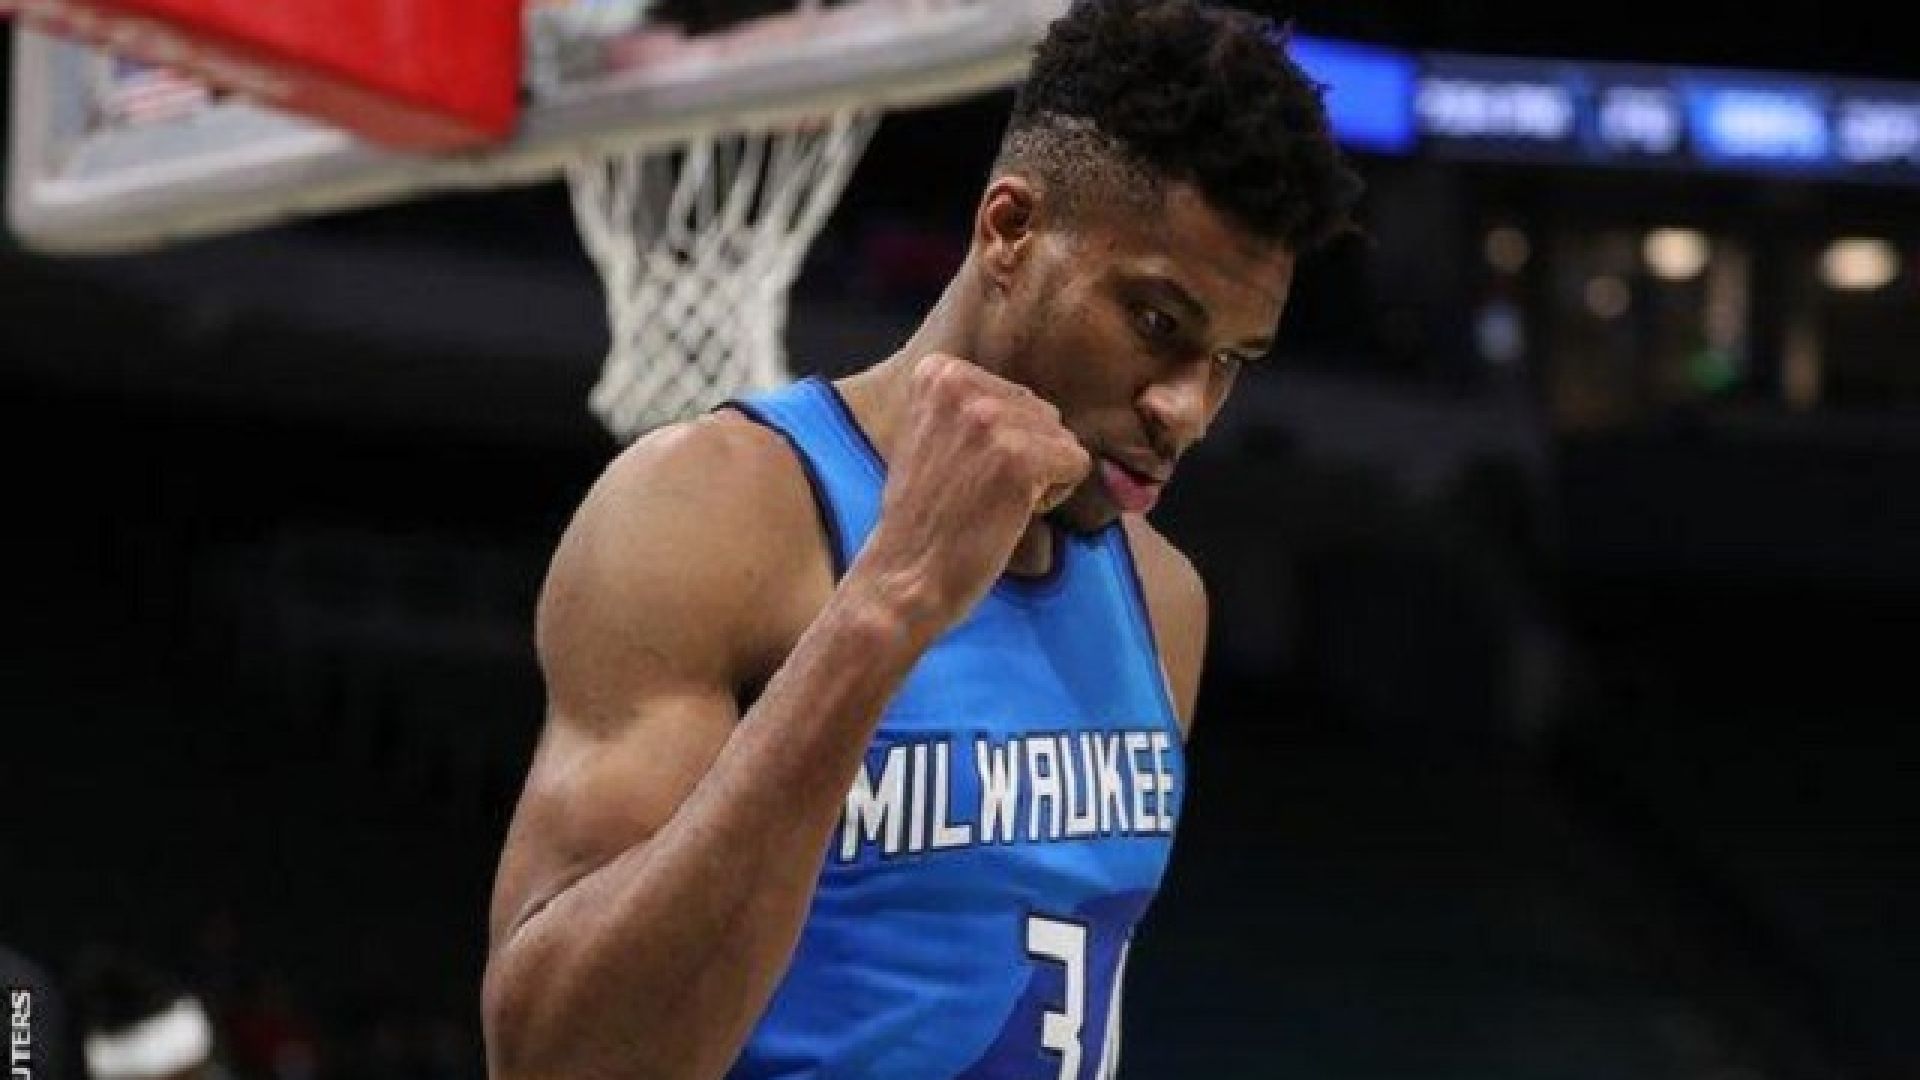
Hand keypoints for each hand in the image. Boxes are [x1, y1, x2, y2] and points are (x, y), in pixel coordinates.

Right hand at [854, 353, 1090, 632]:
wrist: (903, 576)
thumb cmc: (922, 517)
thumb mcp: (931, 434)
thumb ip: (971, 407)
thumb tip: (1031, 402)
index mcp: (938, 371)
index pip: (1015, 395)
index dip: (1000, 440)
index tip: (960, 470)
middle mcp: (962, 385)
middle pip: (1043, 414)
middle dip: (1025, 456)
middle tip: (976, 492)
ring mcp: (990, 420)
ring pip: (1062, 439)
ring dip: (1039, 477)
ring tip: (989, 503)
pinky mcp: (1020, 458)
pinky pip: (1076, 465)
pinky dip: (1053, 497)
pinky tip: (1009, 514)